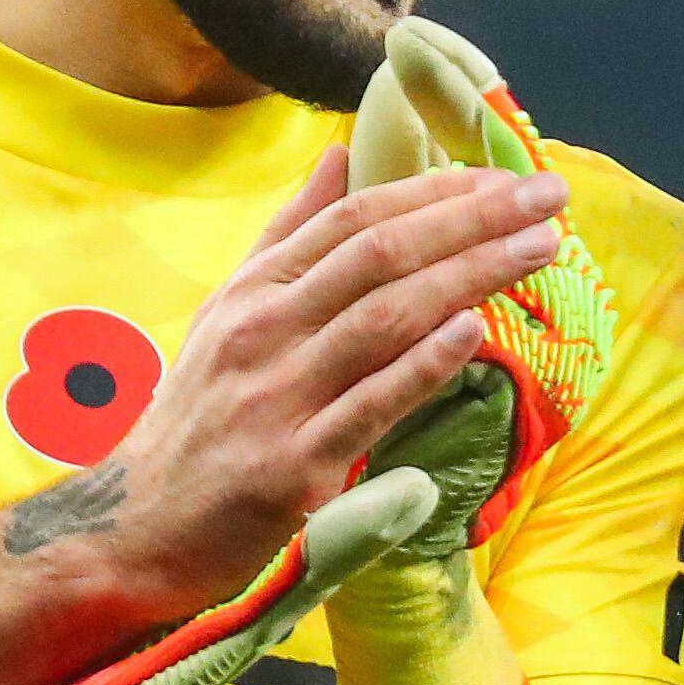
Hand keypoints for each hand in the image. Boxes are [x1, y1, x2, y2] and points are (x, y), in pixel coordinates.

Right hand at [63, 143, 570, 616]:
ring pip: (382, 318)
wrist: (137, 529)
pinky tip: (472, 331)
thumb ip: (290, 237)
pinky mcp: (292, 469)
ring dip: (468, 275)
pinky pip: (368, 406)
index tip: (504, 173)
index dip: (433, 189)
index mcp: (254, 292)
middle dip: (470, 217)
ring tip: (538, 249)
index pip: (353, 219)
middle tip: (546, 196)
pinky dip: (421, 365)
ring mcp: (276, 398)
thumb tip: (342, 155)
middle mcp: (262, 332)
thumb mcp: (230, 314)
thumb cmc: (198, 421)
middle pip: (378, 255)